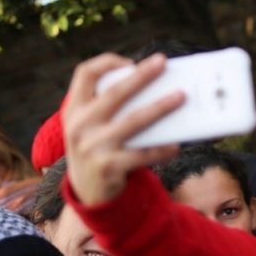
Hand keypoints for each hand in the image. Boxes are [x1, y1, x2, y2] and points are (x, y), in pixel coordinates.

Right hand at [63, 52, 183, 205]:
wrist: (86, 194)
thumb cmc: (97, 149)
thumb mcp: (88, 127)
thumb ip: (106, 107)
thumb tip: (154, 87)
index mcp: (74, 110)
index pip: (84, 74)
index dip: (107, 63)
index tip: (130, 61)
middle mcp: (79, 126)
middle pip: (114, 93)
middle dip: (140, 75)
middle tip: (162, 62)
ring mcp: (92, 148)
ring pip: (133, 121)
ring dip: (160, 107)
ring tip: (181, 96)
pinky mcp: (109, 168)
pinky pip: (142, 154)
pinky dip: (161, 148)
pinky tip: (176, 143)